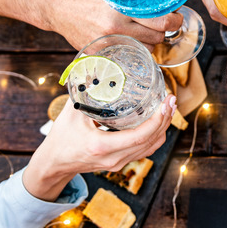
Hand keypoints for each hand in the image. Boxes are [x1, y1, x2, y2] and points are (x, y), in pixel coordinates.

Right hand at [23, 94, 176, 200]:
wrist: (54, 164)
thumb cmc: (61, 138)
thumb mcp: (71, 112)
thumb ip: (84, 89)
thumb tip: (92, 64)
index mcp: (102, 146)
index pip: (139, 136)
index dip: (157, 120)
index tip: (166, 103)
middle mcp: (114, 158)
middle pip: (151, 141)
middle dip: (165, 120)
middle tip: (171, 100)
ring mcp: (119, 163)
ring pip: (151, 147)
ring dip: (163, 128)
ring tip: (168, 108)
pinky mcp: (120, 163)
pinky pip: (145, 150)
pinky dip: (154, 136)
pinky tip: (158, 121)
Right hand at [46, 0, 182, 49]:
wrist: (57, 5)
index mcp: (121, 8)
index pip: (161, 21)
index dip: (174, 21)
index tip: (177, 18)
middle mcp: (115, 27)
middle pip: (156, 38)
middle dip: (163, 31)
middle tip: (162, 23)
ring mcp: (107, 43)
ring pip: (146, 50)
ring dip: (150, 42)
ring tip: (143, 30)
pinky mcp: (100, 53)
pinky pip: (128, 56)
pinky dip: (134, 49)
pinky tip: (130, 39)